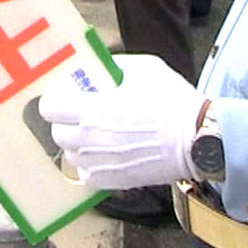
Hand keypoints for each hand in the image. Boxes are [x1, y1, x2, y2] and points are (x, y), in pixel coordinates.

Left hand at [38, 54, 202, 189]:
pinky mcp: (115, 182)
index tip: (65, 94)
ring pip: (70, 156)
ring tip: (95, 132)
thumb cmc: (172, 101)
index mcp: (94, 109)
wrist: (197, 138)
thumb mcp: (143, 68)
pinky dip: (90, 165)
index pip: (50, 108)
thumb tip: (97, 66)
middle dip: (65, 120)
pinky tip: (104, 153)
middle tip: (80, 111)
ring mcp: (102, 164)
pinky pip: (87, 176)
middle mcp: (91, 140)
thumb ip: (113, 66)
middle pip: (57, 133)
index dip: (55, 99)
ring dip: (77, 143)